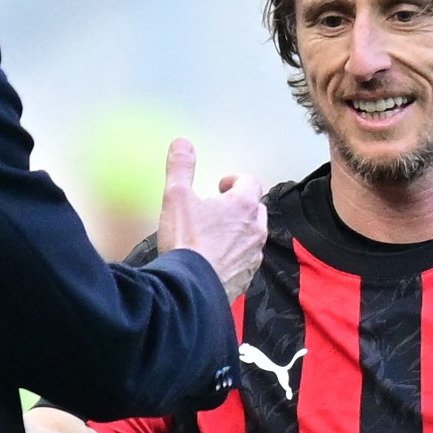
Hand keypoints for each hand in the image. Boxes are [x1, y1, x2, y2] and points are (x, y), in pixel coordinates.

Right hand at [155, 139, 264, 302]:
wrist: (191, 289)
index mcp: (243, 205)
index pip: (250, 182)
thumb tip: (182, 143)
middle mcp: (256, 229)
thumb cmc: (186, 241)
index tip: (220, 185)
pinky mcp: (248, 277)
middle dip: (238, 205)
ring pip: (252, 235)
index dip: (235, 180)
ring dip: (238, 230)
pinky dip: (235, 255)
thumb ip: (181, 167)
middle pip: (255, 208)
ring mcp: (254, 255)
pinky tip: (215, 259)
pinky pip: (246, 259)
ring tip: (214, 234)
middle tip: (216, 209)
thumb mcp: (176, 197)